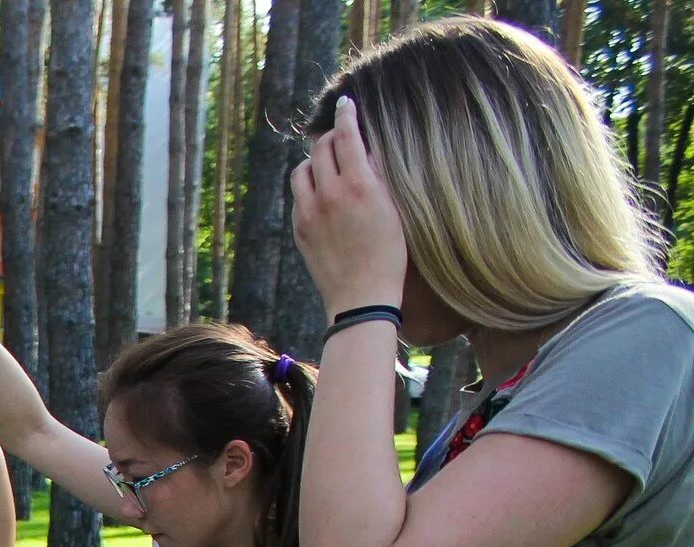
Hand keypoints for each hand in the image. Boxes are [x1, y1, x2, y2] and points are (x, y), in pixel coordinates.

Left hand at [291, 96, 410, 318]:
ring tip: (328, 164)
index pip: (347, 135)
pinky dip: (308, 185)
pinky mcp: (299, 228)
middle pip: (320, 148)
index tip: (346, 103)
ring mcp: (309, 212)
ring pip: (302, 169)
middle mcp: (329, 194)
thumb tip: (367, 147)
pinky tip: (321, 191)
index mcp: (359, 185)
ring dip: (314, 161)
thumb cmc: (390, 253)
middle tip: (341, 136)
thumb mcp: (394, 207)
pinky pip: (298, 194)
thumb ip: (378, 174)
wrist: (361, 296)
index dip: (346, 114)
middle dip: (331, 137)